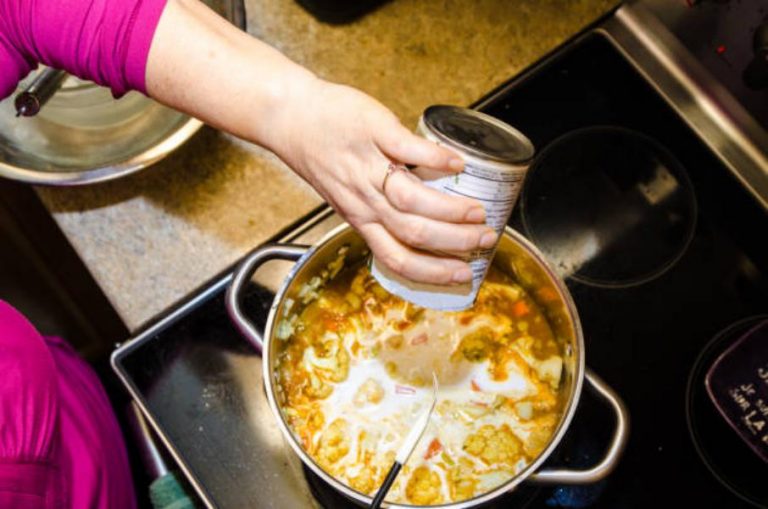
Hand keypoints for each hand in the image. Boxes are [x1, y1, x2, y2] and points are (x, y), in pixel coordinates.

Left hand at [145, 0, 495, 283]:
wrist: (292, 118)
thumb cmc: (321, 156)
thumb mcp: (346, 196)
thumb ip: (378, 212)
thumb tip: (421, 223)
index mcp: (362, 219)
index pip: (398, 258)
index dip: (433, 272)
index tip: (463, 275)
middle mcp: (364, 200)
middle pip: (413, 233)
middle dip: (455, 243)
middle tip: (485, 240)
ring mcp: (368, 167)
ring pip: (412, 199)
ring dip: (451, 209)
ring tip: (478, 211)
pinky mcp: (373, 132)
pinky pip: (408, 149)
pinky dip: (437, 159)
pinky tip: (459, 164)